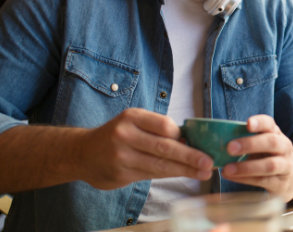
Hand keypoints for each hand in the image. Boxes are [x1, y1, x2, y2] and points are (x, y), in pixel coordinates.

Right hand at [77, 108, 213, 189]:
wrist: (82, 153)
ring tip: (203, 172)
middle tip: (209, 162)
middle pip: (165, 147)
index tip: (201, 142)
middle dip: (191, 156)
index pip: (165, 125)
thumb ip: (157, 130)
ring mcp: (121, 156)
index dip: (184, 135)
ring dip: (185, 169)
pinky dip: (170, 174)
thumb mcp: (134, 123)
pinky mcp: (121, 174)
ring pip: (160, 164)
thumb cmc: (117, 135)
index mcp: (132, 117)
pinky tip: (184, 174)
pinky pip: (152, 175)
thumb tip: (190, 140)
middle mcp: (125, 134)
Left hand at [221, 115, 292, 201]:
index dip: (260, 123)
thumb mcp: (262, 146)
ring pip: (270, 165)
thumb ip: (244, 140)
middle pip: (272, 143)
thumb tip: (215, 140)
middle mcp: (284, 148)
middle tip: (230, 148)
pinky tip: (232, 177)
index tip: (248, 124)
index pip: (270, 124)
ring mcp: (285, 166)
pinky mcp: (281, 184)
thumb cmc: (268, 158)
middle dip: (250, 144)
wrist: (291, 179)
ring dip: (246, 167)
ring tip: (227, 169)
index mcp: (276, 134)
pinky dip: (246, 179)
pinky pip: (264, 181)